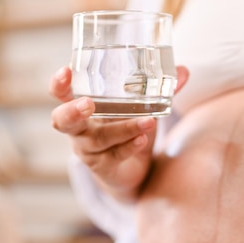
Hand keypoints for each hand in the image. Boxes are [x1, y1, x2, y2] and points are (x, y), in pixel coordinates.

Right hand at [50, 66, 188, 199]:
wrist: (131, 171)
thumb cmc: (127, 130)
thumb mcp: (140, 108)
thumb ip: (160, 90)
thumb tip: (184, 70)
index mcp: (82, 107)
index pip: (61, 94)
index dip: (59, 84)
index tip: (66, 71)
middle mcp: (80, 129)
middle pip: (62, 121)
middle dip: (72, 112)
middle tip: (87, 104)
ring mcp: (89, 150)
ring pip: (98, 139)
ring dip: (122, 128)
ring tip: (147, 121)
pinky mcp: (104, 167)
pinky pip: (114, 156)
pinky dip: (130, 146)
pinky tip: (143, 139)